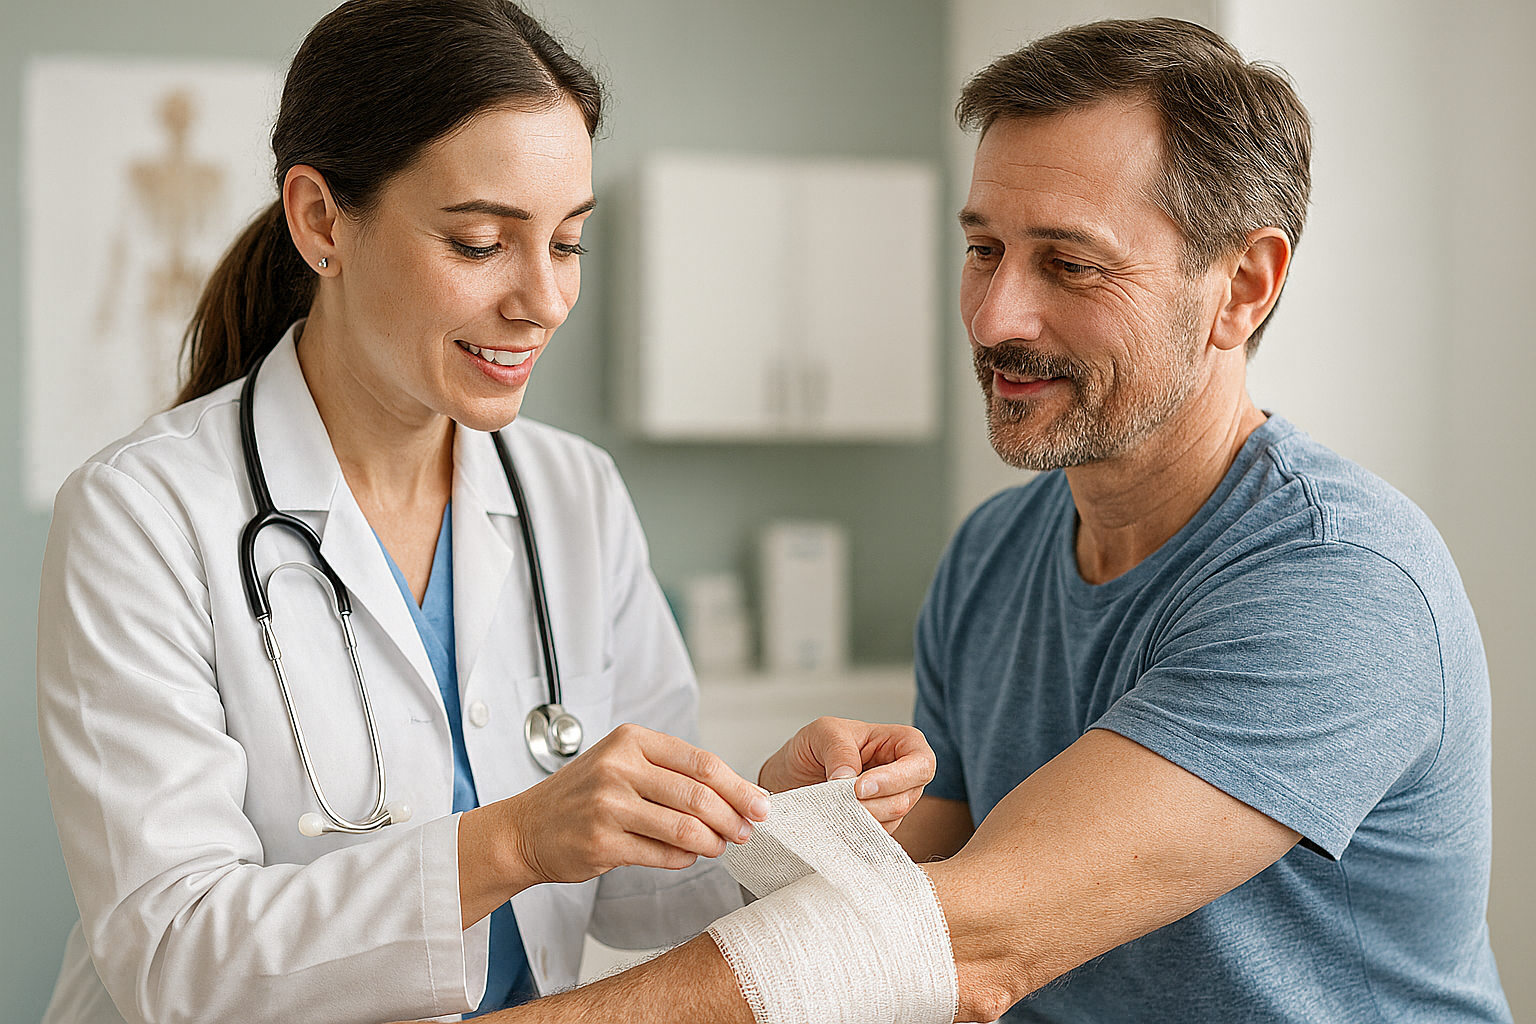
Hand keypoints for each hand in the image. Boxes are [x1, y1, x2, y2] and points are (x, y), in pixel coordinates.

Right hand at [464, 724, 769, 915]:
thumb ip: (670, 772)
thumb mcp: (621, 763)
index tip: (760, 804)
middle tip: (748, 831)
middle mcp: (619, 767)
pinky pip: (662, 855)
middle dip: (733, 817)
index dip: (738, 786)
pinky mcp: (602, 843)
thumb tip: (733, 795)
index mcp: (631, 740)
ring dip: (713, 842)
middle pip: (698, 795)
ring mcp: (608, 806)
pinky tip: (689, 856)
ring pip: (685, 828)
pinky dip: (685, 859)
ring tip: (721, 846)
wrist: (525, 829)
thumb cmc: (582, 796)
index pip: (701, 761)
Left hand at [757, 717, 934, 833]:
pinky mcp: (878, 824)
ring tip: (831, 804)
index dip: (895, 779)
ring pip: (891, 820)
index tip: (860, 788)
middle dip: (871, 803)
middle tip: (839, 799)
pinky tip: (834, 817)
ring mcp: (893, 801)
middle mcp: (904, 774)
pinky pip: (875, 836)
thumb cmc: (814, 747)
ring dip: (858, 817)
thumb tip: (848, 779)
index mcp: (901, 742)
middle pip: (907, 798)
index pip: (921, 763)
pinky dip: (852, 830)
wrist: (791, 775)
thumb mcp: (823, 732)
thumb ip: (839, 750)